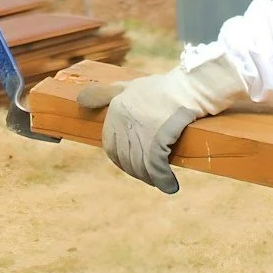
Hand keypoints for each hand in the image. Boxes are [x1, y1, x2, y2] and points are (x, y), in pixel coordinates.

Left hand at [72, 53, 248, 194]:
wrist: (193, 87)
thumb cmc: (163, 89)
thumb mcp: (129, 87)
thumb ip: (105, 94)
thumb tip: (79, 101)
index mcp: (115, 109)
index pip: (111, 146)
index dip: (123, 161)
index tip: (137, 165)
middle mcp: (123, 118)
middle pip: (126, 158)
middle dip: (138, 171)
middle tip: (152, 176)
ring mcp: (140, 128)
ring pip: (140, 165)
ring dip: (151, 178)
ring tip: (162, 181)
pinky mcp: (158, 138)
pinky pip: (156, 167)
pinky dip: (163, 180)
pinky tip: (170, 185)